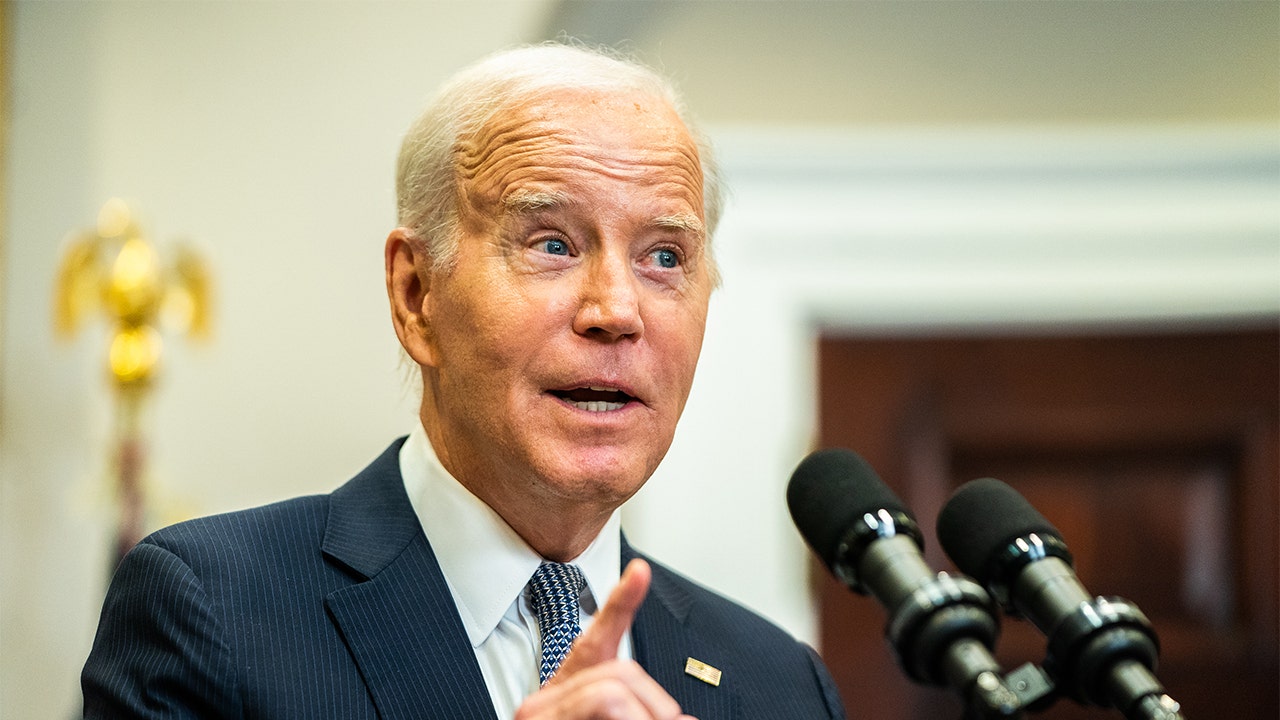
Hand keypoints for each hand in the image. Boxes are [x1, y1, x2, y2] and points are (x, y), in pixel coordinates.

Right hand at [514, 559, 696, 719]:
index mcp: (565, 698)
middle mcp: (545, 702)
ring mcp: (541, 714)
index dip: (621, 604)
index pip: (597, 642)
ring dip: (644, 719)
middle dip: (654, 706)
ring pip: (614, 690)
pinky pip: (606, 701)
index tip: (641, 572)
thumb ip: (641, 716)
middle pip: (622, 672)